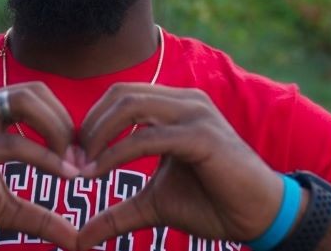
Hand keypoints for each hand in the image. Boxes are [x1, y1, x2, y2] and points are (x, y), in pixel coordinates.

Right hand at [0, 82, 81, 250]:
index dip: (65, 123)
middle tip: (81, 160)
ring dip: (58, 131)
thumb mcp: (2, 210)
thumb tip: (77, 238)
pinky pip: (11, 143)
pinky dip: (43, 156)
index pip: (37, 97)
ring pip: (24, 102)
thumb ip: (39, 216)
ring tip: (73, 166)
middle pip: (35, 91)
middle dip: (66, 122)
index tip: (82, 160)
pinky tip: (63, 175)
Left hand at [75, 84, 286, 249]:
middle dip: (89, 127)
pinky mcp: (201, 136)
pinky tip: (99, 173)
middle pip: (119, 94)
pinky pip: (147, 138)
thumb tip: (81, 237)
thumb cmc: (213, 204)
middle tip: (71, 161)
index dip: (91, 123)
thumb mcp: (153, 206)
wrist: (259, 217)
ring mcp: (195, 114)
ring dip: (98, 136)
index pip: (119, 97)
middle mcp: (185, 102)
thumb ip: (118, 214)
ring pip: (130, 107)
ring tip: (83, 167)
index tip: (72, 159)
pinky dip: (117, 154)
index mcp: (175, 107)